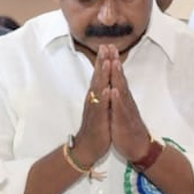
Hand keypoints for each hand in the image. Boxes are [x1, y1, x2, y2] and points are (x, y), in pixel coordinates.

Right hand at [71, 48, 111, 166]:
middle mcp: (93, 99)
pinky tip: (107, 89)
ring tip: (106, 62)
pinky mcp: (98, 119)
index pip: (99, 75)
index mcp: (95, 96)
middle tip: (105, 46)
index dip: (103, 60)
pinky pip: (101, 107)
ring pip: (98, 89)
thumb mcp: (99, 108)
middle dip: (102, 61)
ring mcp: (94, 109)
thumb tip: (103, 82)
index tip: (106, 46)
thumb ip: (100, 94)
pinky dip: (104, 97)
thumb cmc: (94, 128)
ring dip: (102, 75)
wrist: (86, 148)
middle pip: (98, 77)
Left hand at [106, 48, 151, 159]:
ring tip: (114, 63)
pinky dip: (117, 100)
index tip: (106, 46)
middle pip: (120, 78)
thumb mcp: (119, 109)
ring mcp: (126, 110)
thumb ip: (117, 96)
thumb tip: (112, 83)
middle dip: (114, 62)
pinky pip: (120, 110)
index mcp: (121, 98)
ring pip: (122, 91)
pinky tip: (114, 91)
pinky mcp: (124, 122)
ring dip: (118, 77)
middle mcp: (125, 101)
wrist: (138, 147)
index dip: (111, 62)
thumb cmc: (127, 128)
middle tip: (110, 46)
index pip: (116, 77)